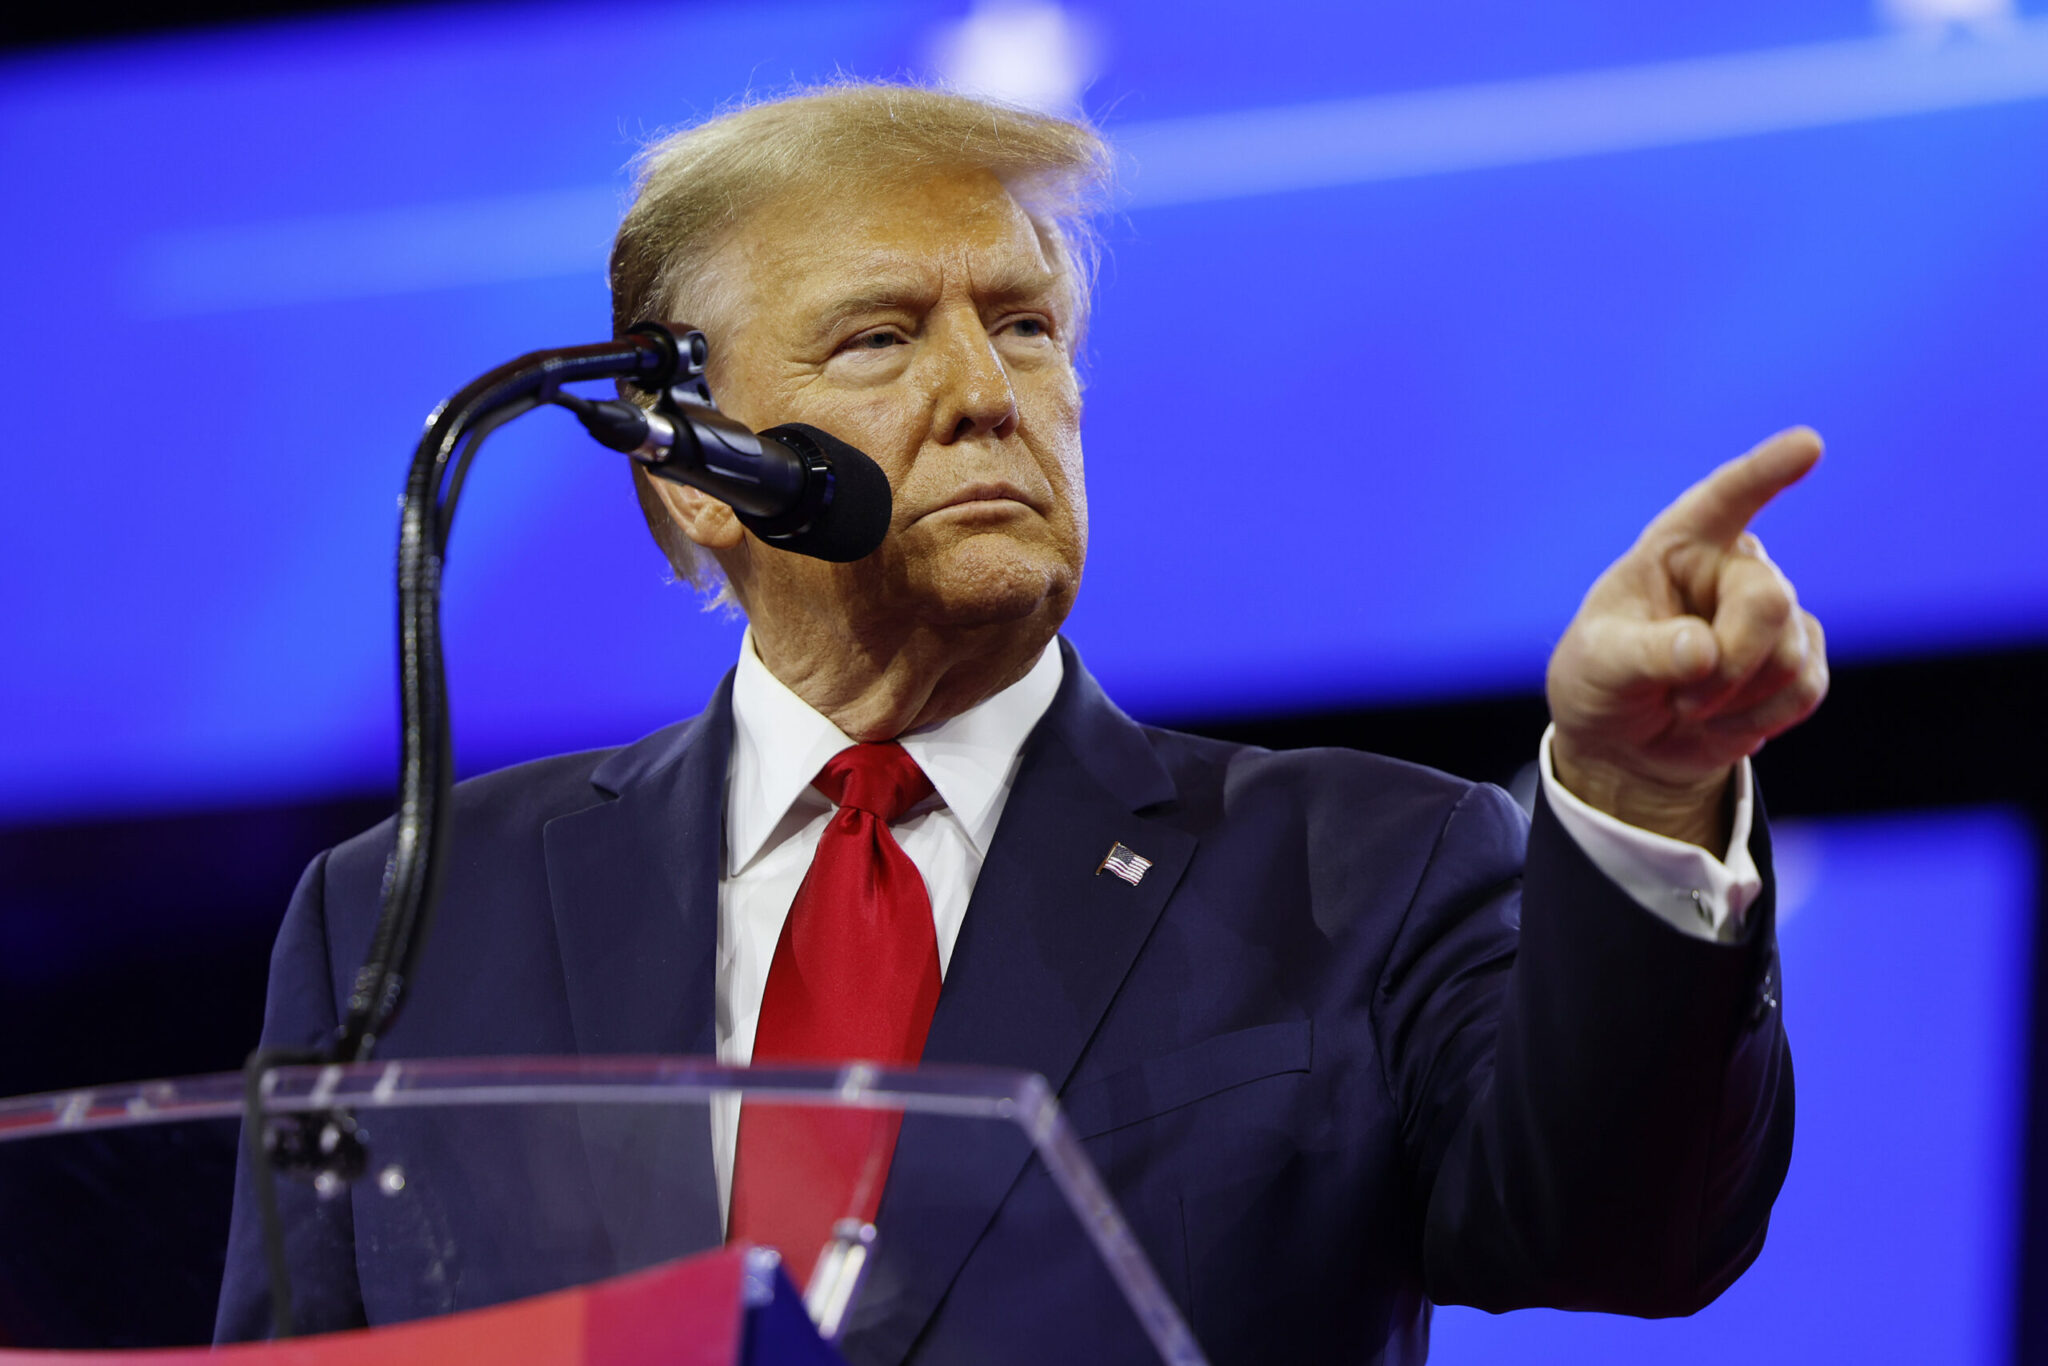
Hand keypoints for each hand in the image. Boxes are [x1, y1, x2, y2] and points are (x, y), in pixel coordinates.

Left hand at [1547, 428, 1829, 849]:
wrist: (1624, 743)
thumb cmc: (1600, 684)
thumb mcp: (1599, 666)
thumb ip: (1645, 653)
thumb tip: (1704, 651)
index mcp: (1676, 546)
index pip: (1723, 499)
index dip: (1765, 471)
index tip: (1808, 445)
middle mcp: (1730, 567)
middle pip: (1769, 600)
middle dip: (1731, 662)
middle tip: (1682, 698)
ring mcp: (1769, 611)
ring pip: (1790, 654)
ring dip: (1735, 699)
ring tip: (1687, 705)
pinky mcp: (1797, 656)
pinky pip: (1807, 687)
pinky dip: (1760, 719)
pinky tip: (1720, 719)